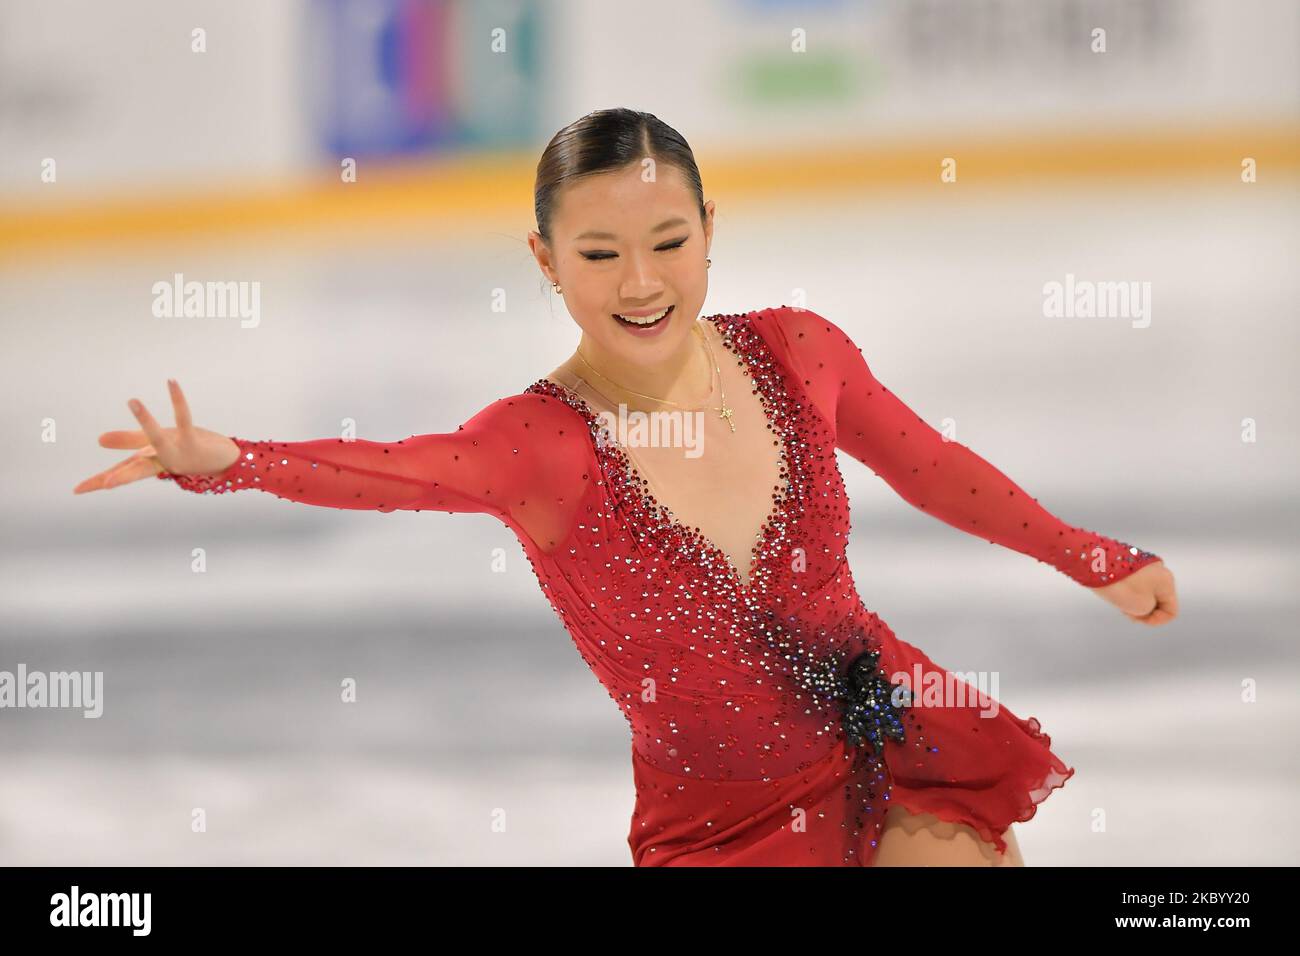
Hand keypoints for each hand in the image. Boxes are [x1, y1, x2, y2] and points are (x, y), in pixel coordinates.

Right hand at [73, 379, 239, 493]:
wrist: (226, 461)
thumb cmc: (188, 452)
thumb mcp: (155, 445)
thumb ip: (128, 441)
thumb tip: (99, 440)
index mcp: (151, 464)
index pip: (121, 472)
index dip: (99, 481)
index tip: (76, 490)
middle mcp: (163, 461)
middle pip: (137, 468)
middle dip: (121, 476)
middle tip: (105, 485)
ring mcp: (179, 453)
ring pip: (158, 438)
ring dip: (146, 419)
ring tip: (132, 400)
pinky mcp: (193, 441)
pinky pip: (183, 418)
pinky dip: (178, 400)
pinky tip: (171, 383)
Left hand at [1088, 561, 1177, 625]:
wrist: (1095, 563)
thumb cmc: (1120, 586)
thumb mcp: (1142, 607)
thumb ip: (1150, 610)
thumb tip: (1144, 600)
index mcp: (1167, 581)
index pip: (1171, 611)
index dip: (1156, 621)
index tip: (1137, 618)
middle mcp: (1159, 570)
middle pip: (1158, 602)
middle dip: (1143, 611)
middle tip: (1126, 610)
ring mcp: (1143, 565)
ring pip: (1144, 594)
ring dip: (1133, 602)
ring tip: (1119, 600)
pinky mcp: (1129, 564)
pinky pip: (1133, 585)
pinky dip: (1126, 592)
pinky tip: (1115, 592)